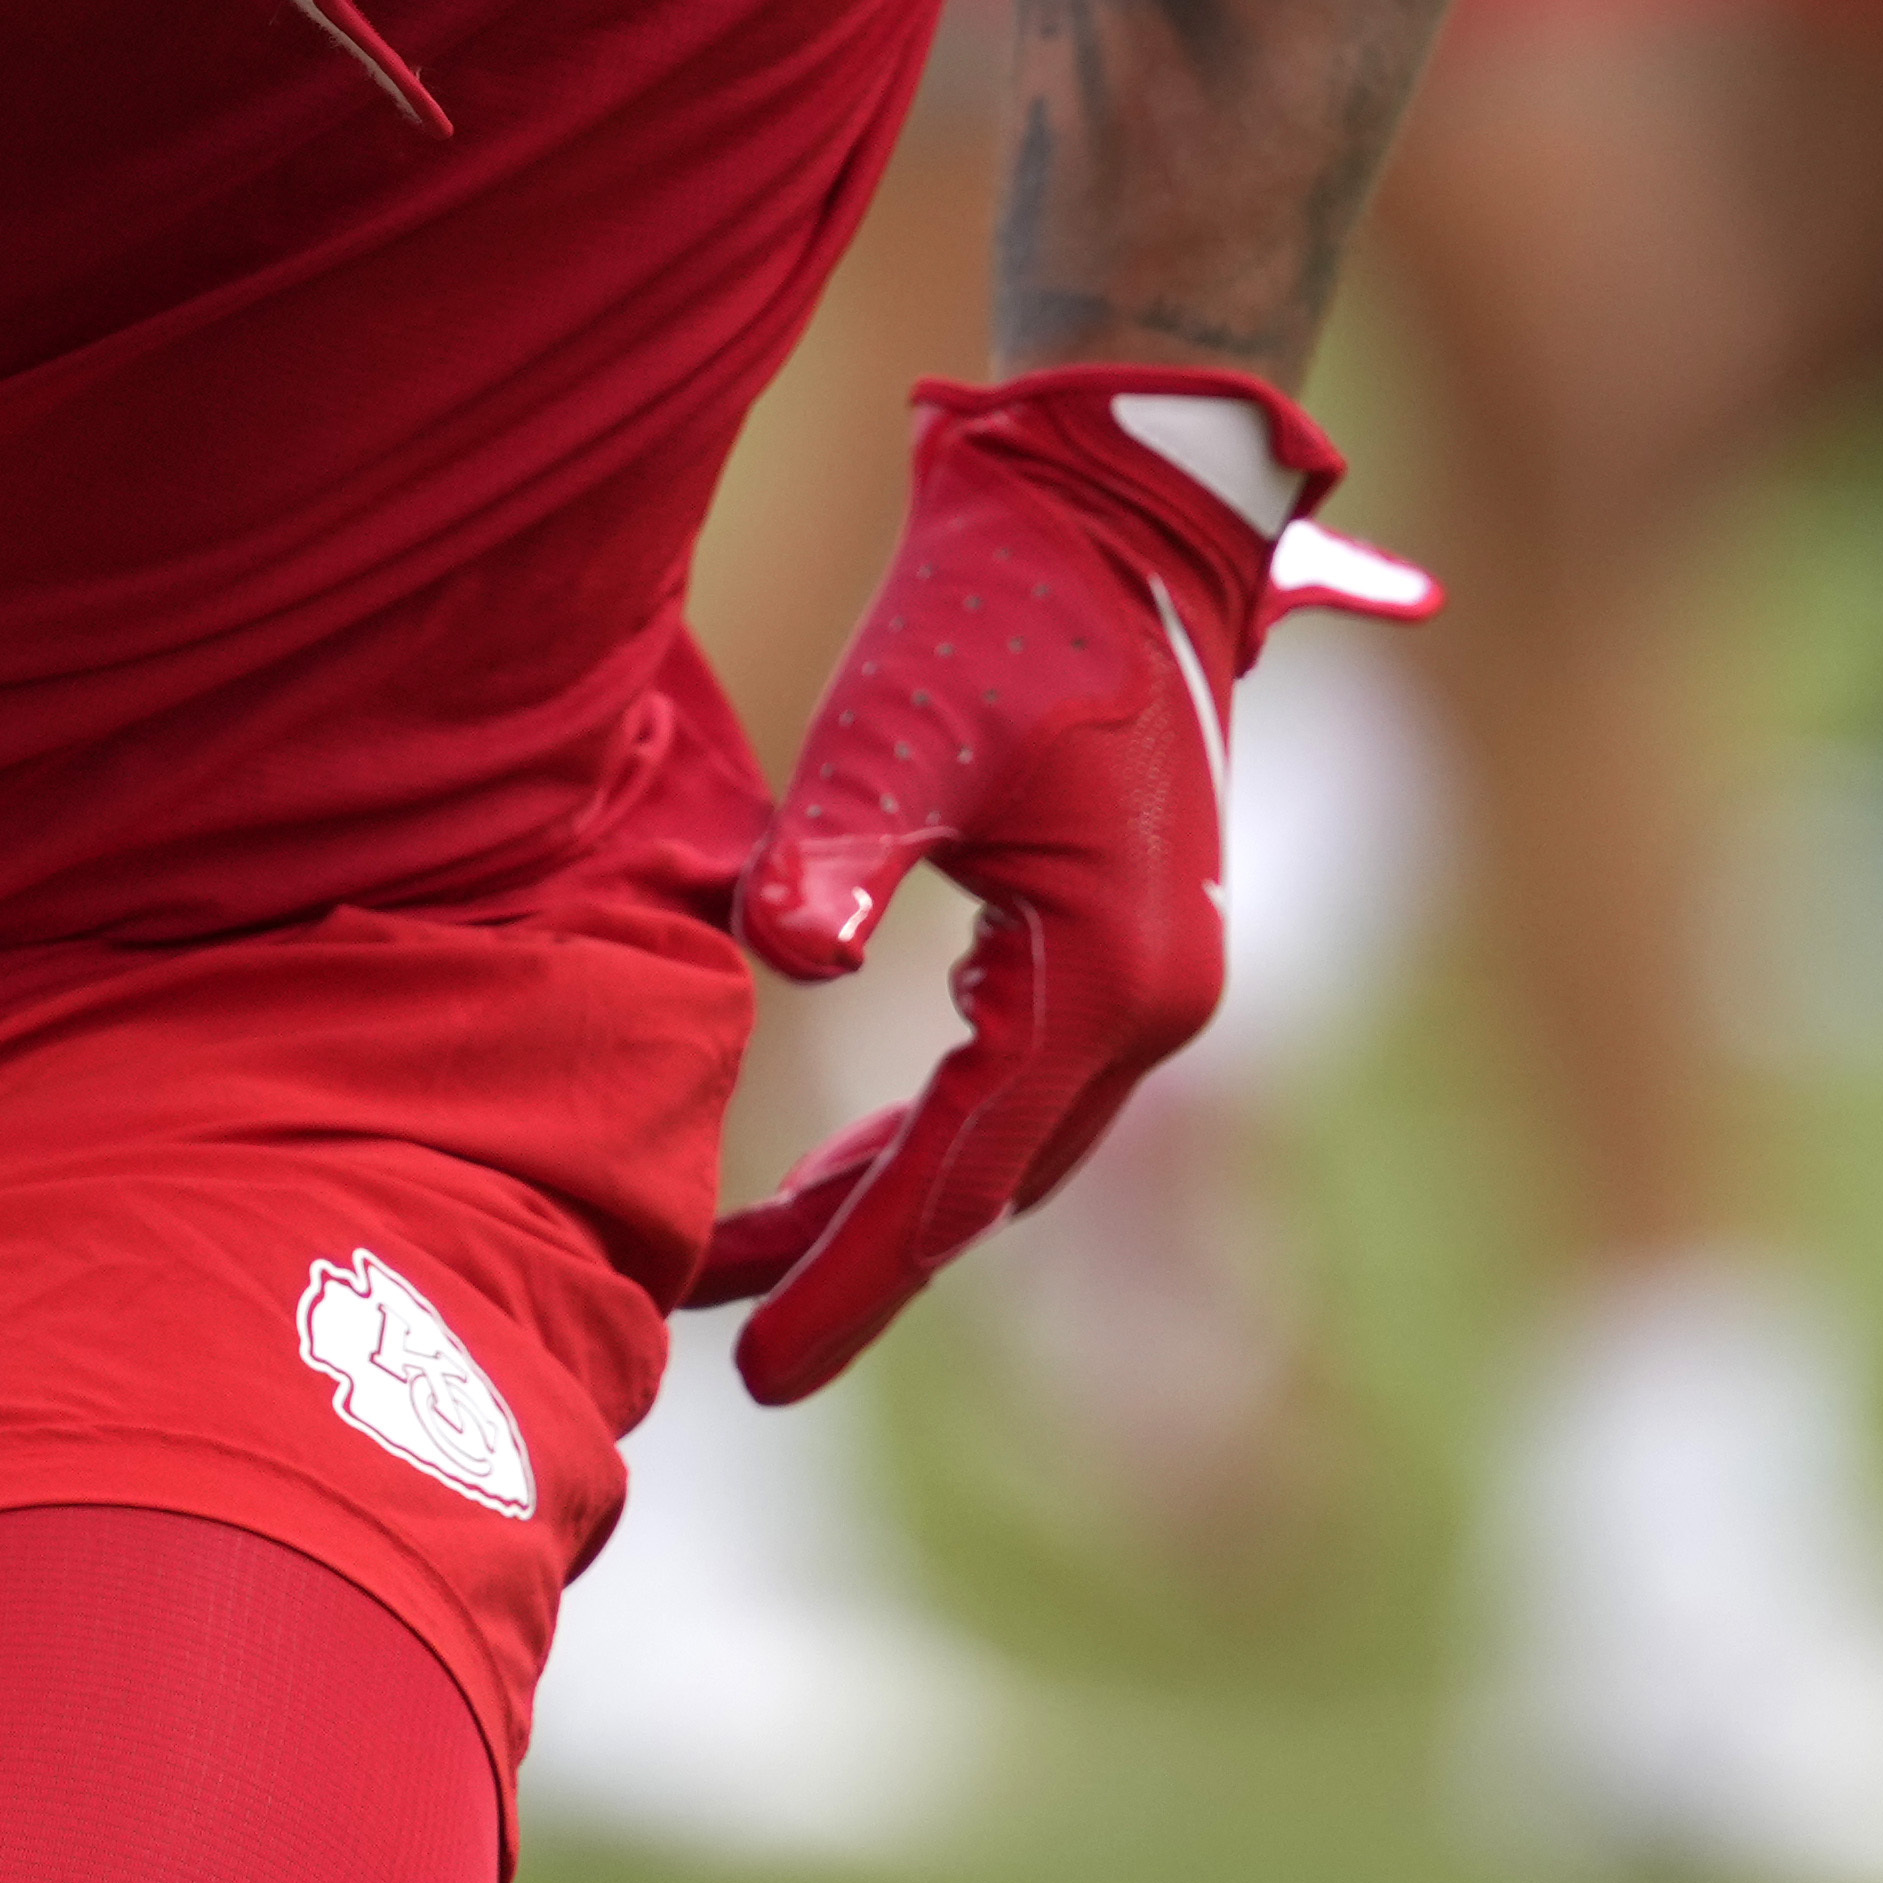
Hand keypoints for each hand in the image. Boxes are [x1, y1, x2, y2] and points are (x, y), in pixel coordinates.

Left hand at [692, 368, 1439, 1404]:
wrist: (1118, 509)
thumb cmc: (1004, 608)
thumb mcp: (904, 722)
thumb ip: (841, 846)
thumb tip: (781, 963)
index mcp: (1112, 981)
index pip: (962, 1177)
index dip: (854, 1277)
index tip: (761, 1373)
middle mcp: (1154, 1007)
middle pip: (988, 1184)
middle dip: (857, 1257)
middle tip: (728, 1335)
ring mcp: (1152, 978)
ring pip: (1005, 1140)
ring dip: (891, 1198)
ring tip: (754, 1255)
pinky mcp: (1123, 938)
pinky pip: (1018, 1080)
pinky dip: (934, 1130)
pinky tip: (853, 1156)